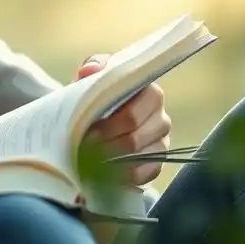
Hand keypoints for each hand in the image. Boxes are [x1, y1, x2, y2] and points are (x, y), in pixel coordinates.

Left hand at [75, 54, 170, 185]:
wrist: (96, 116)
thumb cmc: (97, 93)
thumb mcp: (94, 76)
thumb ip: (93, 67)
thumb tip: (90, 71)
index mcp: (150, 93)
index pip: (133, 114)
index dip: (108, 126)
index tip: (87, 131)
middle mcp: (161, 118)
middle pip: (134, 139)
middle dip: (105, 145)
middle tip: (82, 149)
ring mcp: (162, 143)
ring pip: (136, 158)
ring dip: (109, 162)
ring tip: (87, 161)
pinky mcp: (157, 164)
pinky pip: (142, 175)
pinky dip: (119, 176)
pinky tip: (101, 173)